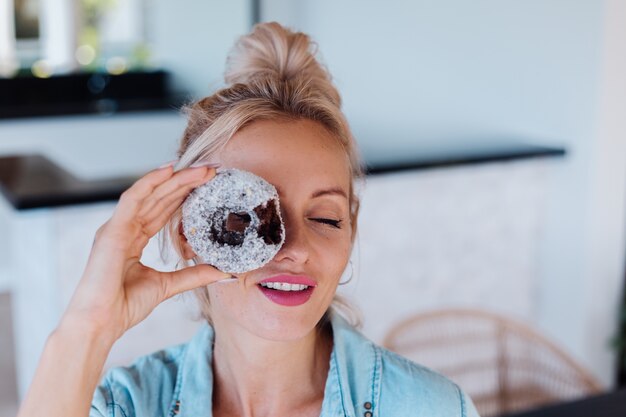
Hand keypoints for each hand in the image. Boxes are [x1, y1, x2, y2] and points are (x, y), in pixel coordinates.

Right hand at [59, 163, 227, 341]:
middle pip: (159, 198)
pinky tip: (169, 171)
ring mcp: (116, 227)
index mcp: (133, 239)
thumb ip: (194, 275)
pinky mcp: (112, 230)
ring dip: (175, 179)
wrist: (101, 322)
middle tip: (211, 170)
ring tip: (201, 169)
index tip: (208, 184)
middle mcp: (124, 228)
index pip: (162, 210)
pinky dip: (150, 183)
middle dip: (185, 182)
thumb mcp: (167, 285)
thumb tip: (223, 272)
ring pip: (150, 194)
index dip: (184, 195)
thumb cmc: (125, 305)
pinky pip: (133, 199)